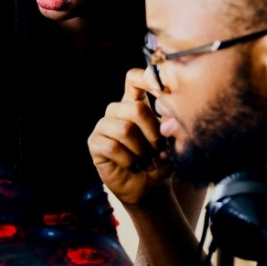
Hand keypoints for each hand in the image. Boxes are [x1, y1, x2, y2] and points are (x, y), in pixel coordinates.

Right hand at [88, 68, 172, 206]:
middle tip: (158, 148)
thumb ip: (170, 128)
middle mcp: (117, 111)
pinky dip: (128, 160)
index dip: (146, 78)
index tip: (162, 90)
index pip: (133, 79)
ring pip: (125, 129)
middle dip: (153, 132)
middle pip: (136, 108)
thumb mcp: (171, 142)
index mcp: (135, 104)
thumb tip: (167, 123)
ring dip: (141, 149)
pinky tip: (131, 165)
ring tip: (145, 159)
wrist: (148, 188)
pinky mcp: (95, 143)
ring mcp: (104, 126)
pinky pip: (112, 146)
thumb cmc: (160, 161)